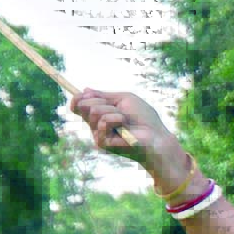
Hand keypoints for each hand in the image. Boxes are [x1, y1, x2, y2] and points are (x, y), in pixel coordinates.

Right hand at [70, 89, 188, 193]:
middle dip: (99, 101)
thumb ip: (104, 95)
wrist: (156, 136)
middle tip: (117, 108)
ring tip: (125, 119)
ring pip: (94, 112)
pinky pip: (102, 122)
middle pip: (82, 106)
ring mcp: (98, 135)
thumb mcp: (124, 100)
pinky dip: (115, 119)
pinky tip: (125, 126)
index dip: (77, 99)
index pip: (79, 106)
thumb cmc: (144, 118)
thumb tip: (84, 89)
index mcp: (100, 115)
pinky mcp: (102, 143)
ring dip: (112, 110)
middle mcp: (95, 126)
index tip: (82, 93)